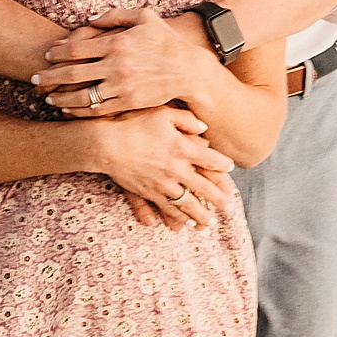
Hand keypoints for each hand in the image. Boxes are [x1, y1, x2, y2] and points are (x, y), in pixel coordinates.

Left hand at [33, 8, 210, 115]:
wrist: (187, 70)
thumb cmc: (165, 40)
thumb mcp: (144, 17)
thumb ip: (114, 16)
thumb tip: (88, 20)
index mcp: (117, 43)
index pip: (76, 48)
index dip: (57, 52)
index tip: (47, 55)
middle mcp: (116, 66)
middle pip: (72, 73)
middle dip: (49, 77)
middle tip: (35, 79)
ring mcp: (121, 87)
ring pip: (82, 96)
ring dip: (61, 98)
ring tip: (49, 99)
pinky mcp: (128, 103)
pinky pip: (98, 110)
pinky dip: (80, 112)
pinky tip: (70, 110)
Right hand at [90, 106, 236, 230]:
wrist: (106, 142)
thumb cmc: (133, 122)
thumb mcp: (163, 113)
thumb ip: (186, 119)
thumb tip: (204, 127)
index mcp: (183, 148)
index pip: (211, 159)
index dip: (223, 165)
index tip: (231, 168)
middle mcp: (176, 169)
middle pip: (204, 188)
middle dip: (219, 199)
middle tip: (229, 208)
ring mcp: (162, 183)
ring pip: (187, 205)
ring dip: (200, 215)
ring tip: (209, 223)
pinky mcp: (148, 192)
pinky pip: (167, 209)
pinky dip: (177, 217)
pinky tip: (184, 223)